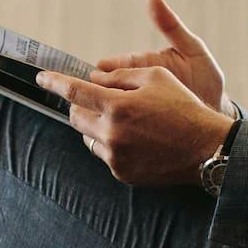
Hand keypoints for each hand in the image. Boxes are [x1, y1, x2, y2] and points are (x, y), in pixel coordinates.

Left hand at [35, 64, 234, 187]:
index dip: (54, 82)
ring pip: (88, 136)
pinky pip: (104, 154)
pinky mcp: (122, 172)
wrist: (206, 148)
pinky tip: (135, 138)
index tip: (41, 78)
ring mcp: (116, 157)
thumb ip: (120, 74)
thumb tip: (94, 78)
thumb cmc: (183, 107)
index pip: (74, 91)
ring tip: (124, 120)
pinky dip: (110, 142)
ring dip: (96, 124)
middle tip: (99, 99)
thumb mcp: (156, 76)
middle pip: (76, 116)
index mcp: (118, 106)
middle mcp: (112, 134)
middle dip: (81, 104)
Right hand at [96, 0, 231, 117]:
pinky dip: (116, 125)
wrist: (214, 113)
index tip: (100, 66)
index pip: (120, 64)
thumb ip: (172, 26)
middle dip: (101, 87)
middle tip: (92, 89)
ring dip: (106, 107)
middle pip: (111, 86)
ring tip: (97, 110)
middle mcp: (136, 86)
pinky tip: (110, 128)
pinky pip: (123, 124)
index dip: (109, 66)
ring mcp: (138, 106)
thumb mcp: (192, 50)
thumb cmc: (205, 79)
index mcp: (145, 66)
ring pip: (113, 105)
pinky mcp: (140, 125)